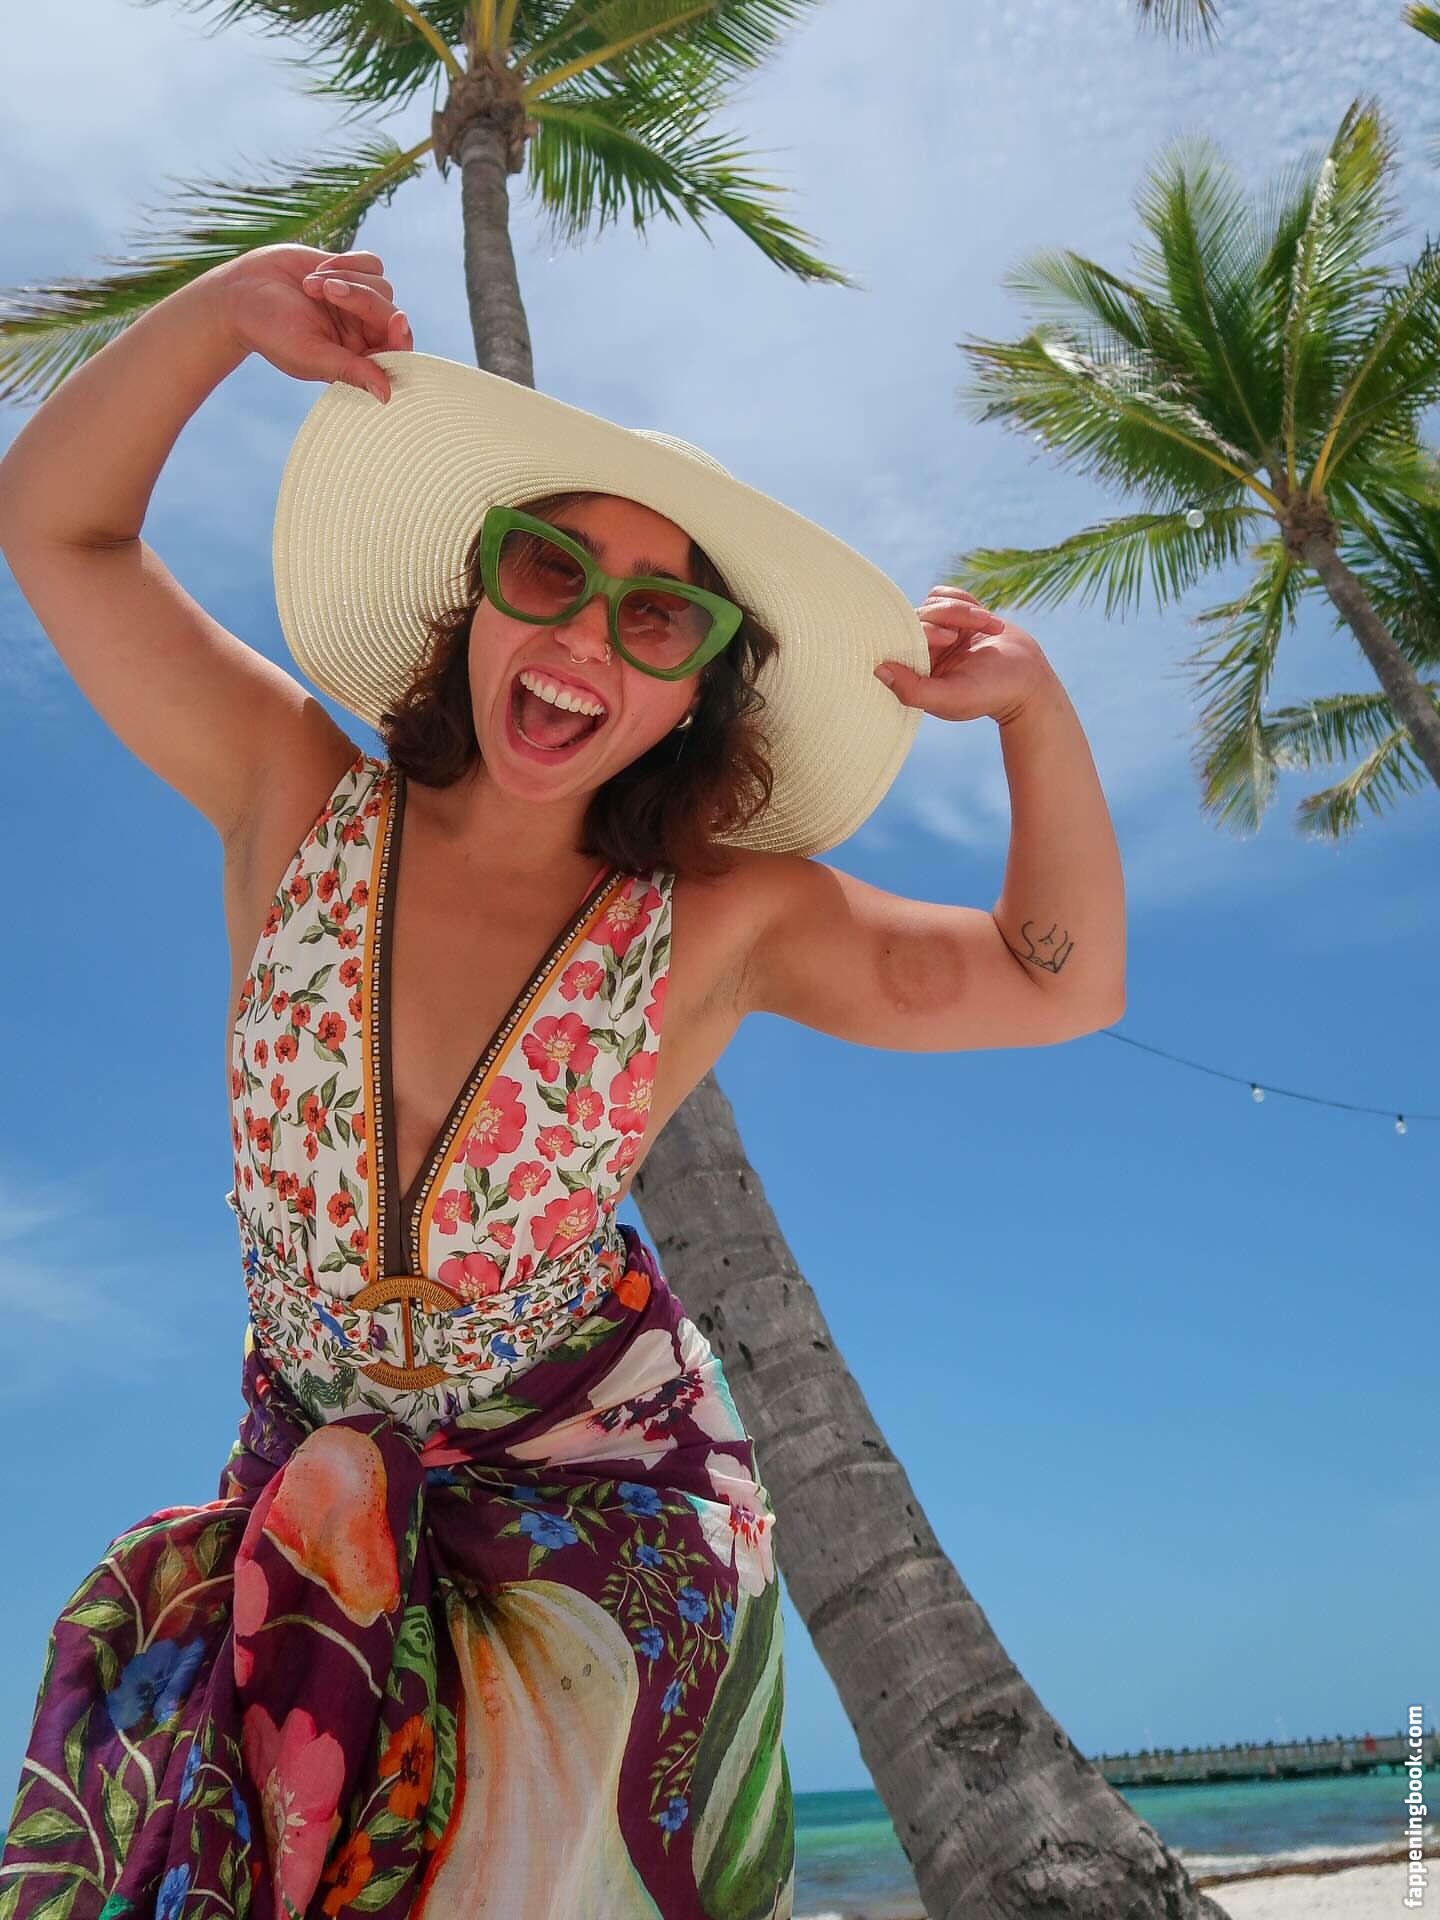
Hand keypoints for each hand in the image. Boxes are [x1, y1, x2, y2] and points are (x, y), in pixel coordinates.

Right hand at [209, 245, 412, 402]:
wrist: (241, 293)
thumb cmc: (270, 331)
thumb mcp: (309, 354)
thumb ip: (349, 371)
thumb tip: (387, 395)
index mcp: (357, 360)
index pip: (396, 353)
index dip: (401, 338)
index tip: (398, 320)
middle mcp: (362, 332)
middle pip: (388, 312)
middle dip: (360, 298)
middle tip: (326, 290)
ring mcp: (358, 301)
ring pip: (382, 286)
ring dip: (347, 278)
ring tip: (310, 284)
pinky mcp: (351, 271)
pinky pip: (372, 263)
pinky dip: (348, 261)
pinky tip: (319, 269)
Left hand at [875, 586, 1054, 726]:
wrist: (1029, 679)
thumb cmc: (990, 693)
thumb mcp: (951, 697)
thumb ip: (913, 689)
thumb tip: (878, 669)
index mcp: (916, 673)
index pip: (902, 638)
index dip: (924, 630)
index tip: (949, 637)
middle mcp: (924, 652)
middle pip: (919, 615)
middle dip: (949, 615)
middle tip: (977, 626)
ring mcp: (941, 632)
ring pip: (934, 602)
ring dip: (964, 608)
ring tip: (992, 624)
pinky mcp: (957, 618)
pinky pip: (947, 594)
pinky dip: (966, 600)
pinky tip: (985, 617)